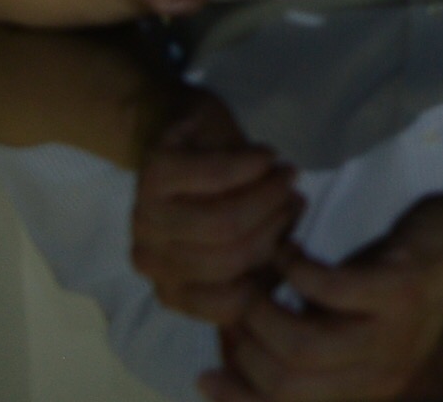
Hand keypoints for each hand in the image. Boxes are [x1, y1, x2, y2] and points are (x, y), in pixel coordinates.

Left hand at [130, 95, 300, 326]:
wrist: (184, 139)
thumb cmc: (219, 198)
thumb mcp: (244, 240)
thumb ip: (261, 263)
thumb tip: (289, 270)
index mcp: (174, 289)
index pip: (231, 303)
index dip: (271, 274)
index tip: (296, 241)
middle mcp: (150, 261)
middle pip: (229, 258)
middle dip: (274, 225)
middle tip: (296, 198)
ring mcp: (145, 218)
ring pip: (222, 220)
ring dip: (268, 194)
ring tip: (288, 175)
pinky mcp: (154, 173)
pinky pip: (214, 175)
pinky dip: (250, 164)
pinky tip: (268, 155)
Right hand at [200, 197, 442, 401]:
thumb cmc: (399, 282)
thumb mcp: (355, 328)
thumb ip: (310, 345)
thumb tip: (239, 357)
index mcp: (367, 389)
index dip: (241, 398)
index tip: (206, 375)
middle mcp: (381, 374)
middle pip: (288, 383)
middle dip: (247, 349)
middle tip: (235, 310)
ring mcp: (392, 335)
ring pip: (302, 345)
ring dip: (265, 312)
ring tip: (256, 283)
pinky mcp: (397, 290)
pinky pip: (326, 289)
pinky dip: (296, 270)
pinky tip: (287, 252)